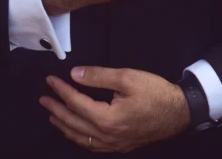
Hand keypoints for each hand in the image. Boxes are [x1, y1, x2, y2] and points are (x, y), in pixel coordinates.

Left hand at [40, 66, 190, 152]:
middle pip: (74, 123)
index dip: (61, 90)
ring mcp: (114, 145)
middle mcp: (107, 136)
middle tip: (43, 98)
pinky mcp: (120, 146)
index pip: (76, 103)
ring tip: (52, 115)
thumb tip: (75, 74)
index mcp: (107, 119)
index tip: (50, 80)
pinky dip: (79, 137)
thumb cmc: (155, 92)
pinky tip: (75, 131)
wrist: (179, 112)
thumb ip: (99, 76)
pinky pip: (92, 146)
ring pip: (81, 138)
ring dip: (64, 126)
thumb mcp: (127, 77)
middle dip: (56, 109)